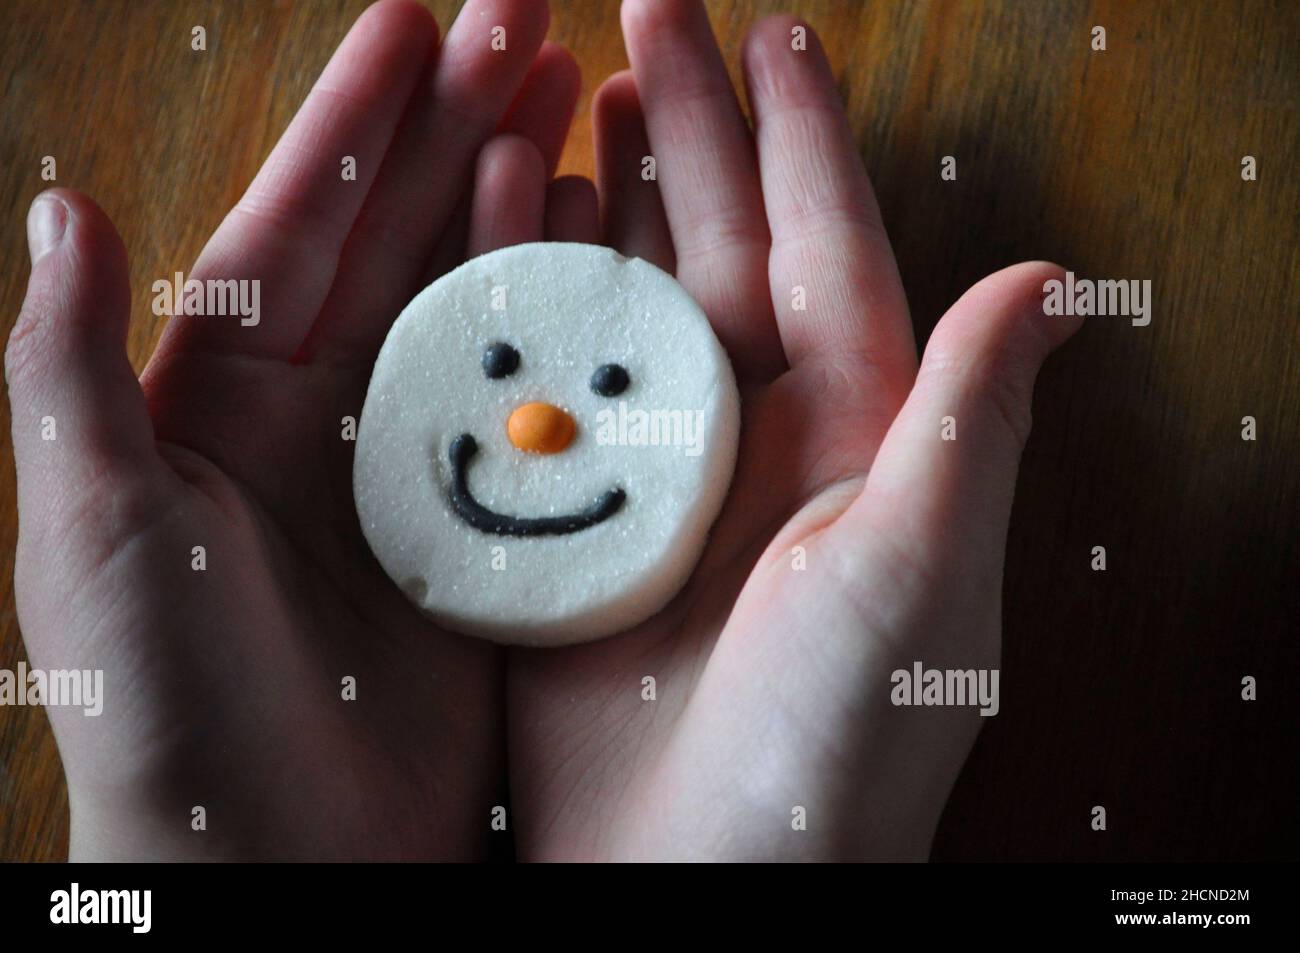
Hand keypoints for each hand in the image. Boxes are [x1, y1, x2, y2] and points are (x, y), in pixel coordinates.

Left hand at [7, 0, 579, 859]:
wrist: (278, 861)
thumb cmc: (163, 705)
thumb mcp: (96, 530)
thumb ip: (67, 371)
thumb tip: (65, 207)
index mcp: (222, 404)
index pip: (290, 228)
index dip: (350, 122)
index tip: (409, 22)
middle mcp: (322, 421)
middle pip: (395, 244)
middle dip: (455, 128)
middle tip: (527, 29)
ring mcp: (415, 471)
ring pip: (472, 309)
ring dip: (518, 202)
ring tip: (574, 107)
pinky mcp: (487, 530)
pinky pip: (531, 406)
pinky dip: (566, 328)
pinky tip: (602, 255)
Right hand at [506, 0, 1081, 859]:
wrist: (701, 878)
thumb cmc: (835, 745)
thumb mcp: (918, 574)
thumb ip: (969, 420)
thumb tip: (1049, 277)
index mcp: (855, 438)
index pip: (831, 252)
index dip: (804, 140)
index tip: (776, 35)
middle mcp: (757, 440)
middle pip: (721, 251)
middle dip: (689, 133)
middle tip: (643, 18)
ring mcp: (661, 475)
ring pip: (628, 303)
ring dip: (601, 198)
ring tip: (563, 102)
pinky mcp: (577, 522)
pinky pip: (547, 386)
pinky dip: (521, 305)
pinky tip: (497, 236)